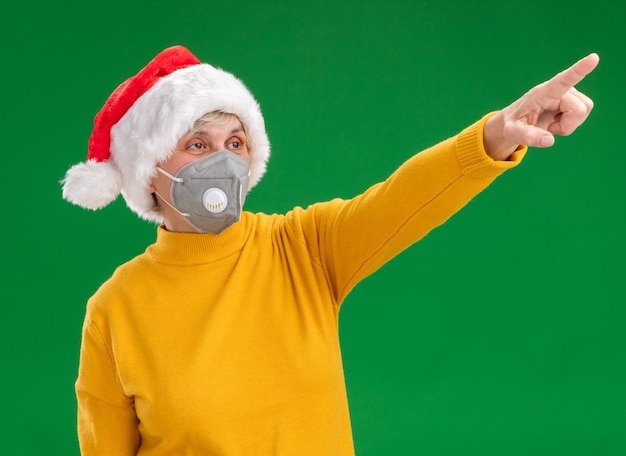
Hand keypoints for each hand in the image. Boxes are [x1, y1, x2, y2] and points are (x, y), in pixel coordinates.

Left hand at [484, 53, 598, 160]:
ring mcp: (568, 93)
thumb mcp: (512, 133)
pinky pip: (583, 113)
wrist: (517, 122)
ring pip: (584, 110)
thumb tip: (549, 140)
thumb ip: (527, 137)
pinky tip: (556, 122)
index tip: (593, 58)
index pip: (563, 80)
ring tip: (551, 124)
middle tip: (548, 129)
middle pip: (579, 109)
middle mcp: (558, 90)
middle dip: (567, 125)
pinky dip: (571, 123)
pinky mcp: (573, 99)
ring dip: (569, 124)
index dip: (579, 70)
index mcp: (542, 93)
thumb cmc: (513, 124)